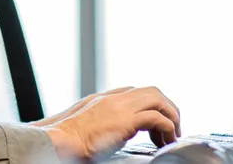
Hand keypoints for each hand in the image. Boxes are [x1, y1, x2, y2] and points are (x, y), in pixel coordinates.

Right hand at [34, 86, 180, 159]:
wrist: (60, 140)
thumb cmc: (68, 139)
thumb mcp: (86, 124)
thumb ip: (103, 121)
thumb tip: (115, 132)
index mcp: (105, 98)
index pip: (136, 91)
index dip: (151, 105)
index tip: (156, 123)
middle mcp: (115, 98)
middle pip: (152, 91)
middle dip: (167, 107)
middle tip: (172, 127)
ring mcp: (120, 107)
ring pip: (158, 99)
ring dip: (170, 116)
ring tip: (172, 134)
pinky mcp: (125, 121)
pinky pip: (156, 118)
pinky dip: (165, 127)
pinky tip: (164, 140)